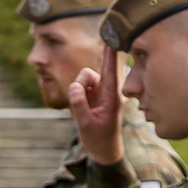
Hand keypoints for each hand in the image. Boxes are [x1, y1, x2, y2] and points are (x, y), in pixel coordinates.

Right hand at [69, 42, 125, 164]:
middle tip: (79, 101)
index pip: (111, 71)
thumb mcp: (86, 124)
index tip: (112, 37)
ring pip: (82, 80)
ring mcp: (100, 92)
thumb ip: (79, 104)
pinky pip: (79, 87)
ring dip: (77, 92)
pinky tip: (82, 109)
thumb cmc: (99, 139)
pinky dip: (76, 95)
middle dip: (80, 84)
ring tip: (82, 109)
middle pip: (88, 74)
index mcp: (111, 97)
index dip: (110, 54)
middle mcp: (107, 91)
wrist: (104, 150)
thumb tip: (74, 86)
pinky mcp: (93, 95)